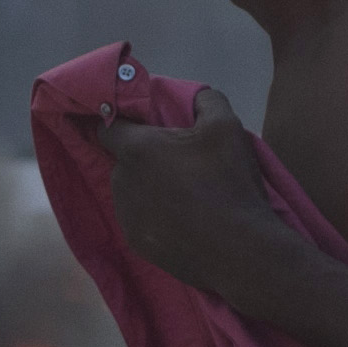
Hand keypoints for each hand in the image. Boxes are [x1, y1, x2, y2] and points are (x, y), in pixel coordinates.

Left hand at [98, 87, 293, 305]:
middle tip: (179, 161)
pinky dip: (153, 215)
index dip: (123, 122)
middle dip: (144, 157)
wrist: (240, 250)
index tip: (144, 124)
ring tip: (184, 194)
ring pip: (129, 190)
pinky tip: (182, 219)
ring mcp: (126, 216)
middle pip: (123, 160)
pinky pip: (138, 219)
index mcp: (137, 150)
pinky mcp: (136, 243)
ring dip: (147, 187)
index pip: (107, 126)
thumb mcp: (227, 126)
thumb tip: (195, 96)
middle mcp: (121, 181)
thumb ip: (206, 100)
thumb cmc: (229, 183)